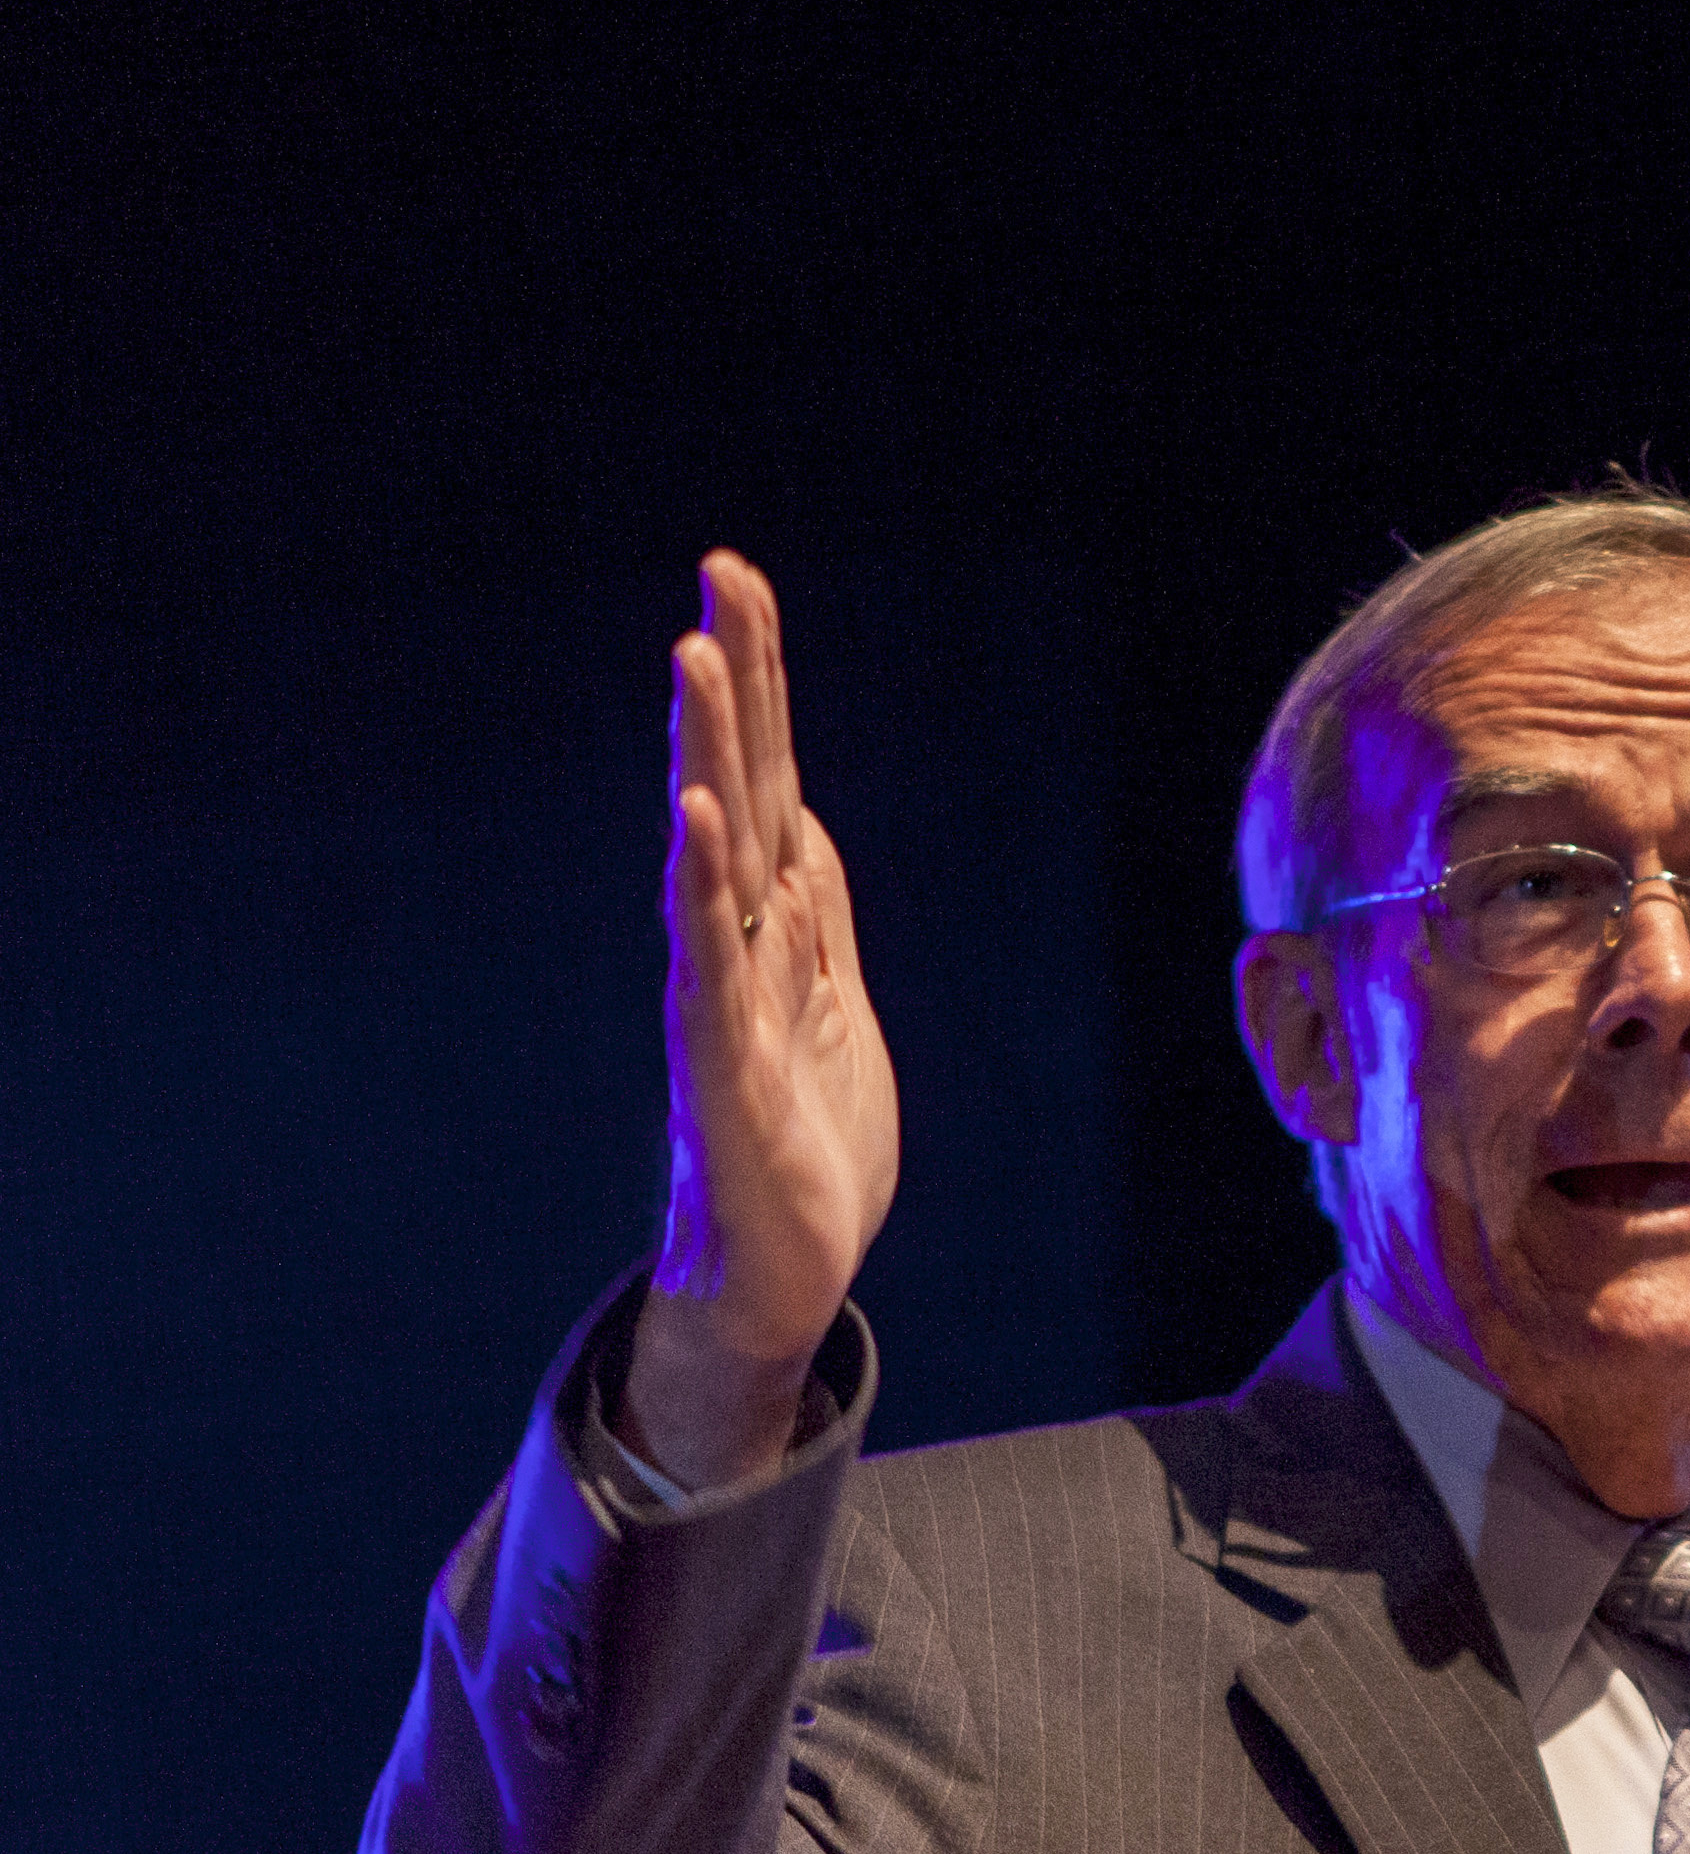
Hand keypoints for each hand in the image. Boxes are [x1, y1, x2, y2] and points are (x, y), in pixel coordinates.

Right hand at [622, 552, 900, 1484]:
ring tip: (691, 657)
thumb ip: (813, 920)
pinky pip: (710, 963)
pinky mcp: (724, 1068)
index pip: (772, 779)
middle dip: (735, 684)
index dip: (760, 686)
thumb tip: (802, 827)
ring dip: (707, 755)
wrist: (780, 1278)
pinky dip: (702, 891)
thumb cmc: (802, 1146)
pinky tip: (696, 821)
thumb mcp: (834, 1007)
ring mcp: (725, 999)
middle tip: (720, 575)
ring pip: (717, 855)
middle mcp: (739, 944)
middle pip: (742, 789)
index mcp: (777, 927)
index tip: (737, 582)